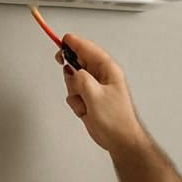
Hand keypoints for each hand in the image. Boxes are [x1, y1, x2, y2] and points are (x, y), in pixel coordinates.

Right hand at [57, 34, 146, 153]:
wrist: (120, 140)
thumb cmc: (116, 120)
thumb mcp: (95, 95)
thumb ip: (81, 79)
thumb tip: (71, 70)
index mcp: (108, 70)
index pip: (88, 49)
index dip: (74, 43)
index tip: (62, 41)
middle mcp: (101, 76)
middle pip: (78, 61)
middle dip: (72, 72)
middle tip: (68, 73)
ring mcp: (95, 87)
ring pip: (73, 78)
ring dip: (74, 90)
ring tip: (84, 102)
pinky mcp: (89, 98)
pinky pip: (74, 93)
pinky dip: (76, 101)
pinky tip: (85, 109)